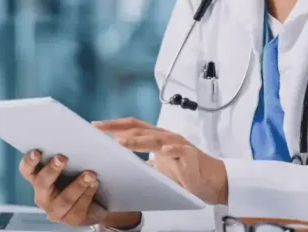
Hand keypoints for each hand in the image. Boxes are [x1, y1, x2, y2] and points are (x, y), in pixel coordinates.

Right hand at [17, 150, 140, 229]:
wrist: (98, 200)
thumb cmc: (80, 174)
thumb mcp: (75, 160)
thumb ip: (74, 146)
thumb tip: (90, 127)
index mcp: (38, 178)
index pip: (26, 170)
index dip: (29, 161)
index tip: (37, 151)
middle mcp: (42, 195)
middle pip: (42, 183)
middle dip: (52, 170)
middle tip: (63, 158)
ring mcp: (56, 210)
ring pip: (64, 199)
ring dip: (78, 185)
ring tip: (90, 173)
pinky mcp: (71, 220)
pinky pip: (79, 208)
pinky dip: (88, 193)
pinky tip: (95, 184)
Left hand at [93, 117, 228, 205]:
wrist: (212, 181)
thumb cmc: (185, 172)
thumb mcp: (158, 167)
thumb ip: (142, 162)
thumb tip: (120, 163)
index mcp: (157, 137)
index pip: (132, 126)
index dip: (114, 125)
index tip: (95, 126)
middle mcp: (166, 136)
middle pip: (139, 128)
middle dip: (117, 128)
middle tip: (99, 129)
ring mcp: (178, 144)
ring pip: (155, 138)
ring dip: (138, 140)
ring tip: (121, 142)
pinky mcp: (191, 155)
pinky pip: (180, 151)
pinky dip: (172, 150)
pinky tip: (164, 151)